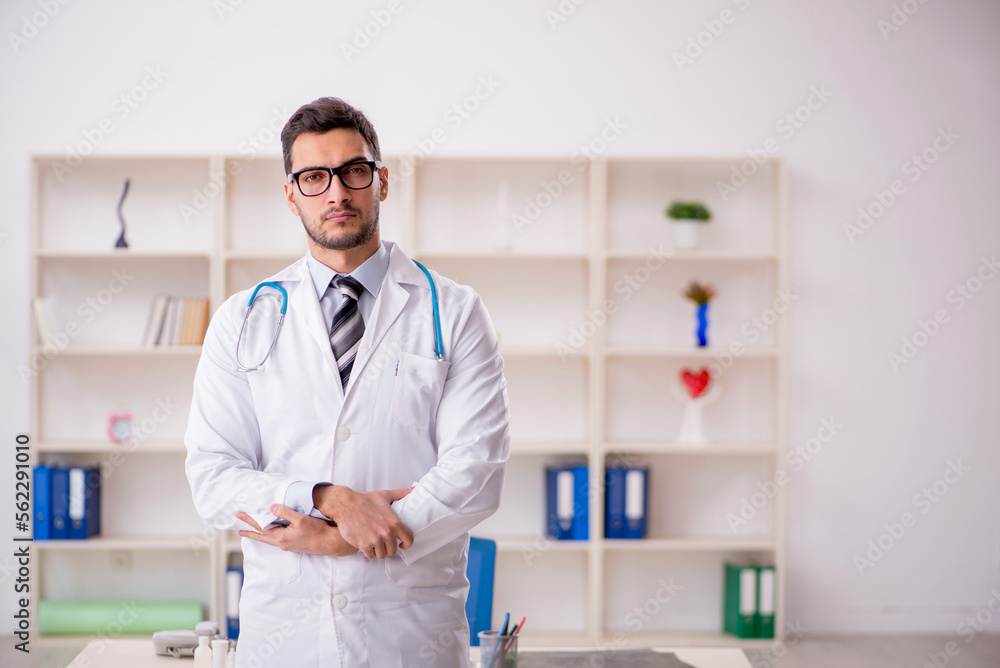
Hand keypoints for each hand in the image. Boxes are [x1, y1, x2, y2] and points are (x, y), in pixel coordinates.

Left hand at [236, 504, 357, 556]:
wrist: (331, 543)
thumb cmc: (318, 531)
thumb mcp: (301, 519)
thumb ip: (285, 512)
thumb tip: (271, 507)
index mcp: (281, 536)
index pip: (261, 526)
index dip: (250, 520)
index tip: (240, 515)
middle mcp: (282, 543)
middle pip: (261, 536)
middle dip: (250, 530)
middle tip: (238, 528)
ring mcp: (287, 546)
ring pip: (268, 539)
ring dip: (259, 534)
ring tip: (250, 532)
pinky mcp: (293, 546)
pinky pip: (276, 540)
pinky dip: (269, 536)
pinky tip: (270, 534)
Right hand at [313, 486, 413, 558]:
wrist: (345, 505)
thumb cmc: (365, 500)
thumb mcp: (385, 495)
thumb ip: (401, 493)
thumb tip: (414, 489)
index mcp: (394, 522)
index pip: (409, 540)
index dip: (406, 544)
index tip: (402, 544)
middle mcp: (386, 533)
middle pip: (393, 550)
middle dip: (388, 547)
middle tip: (383, 542)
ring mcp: (375, 540)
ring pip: (382, 555)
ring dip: (378, 550)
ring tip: (374, 542)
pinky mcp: (364, 545)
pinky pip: (370, 555)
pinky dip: (368, 552)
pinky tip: (366, 544)